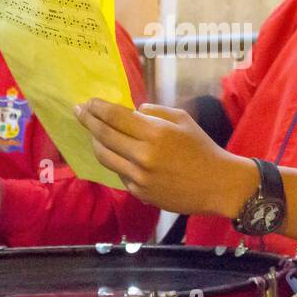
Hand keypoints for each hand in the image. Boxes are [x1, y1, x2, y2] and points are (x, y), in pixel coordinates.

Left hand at [75, 98, 255, 216]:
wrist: (217, 185)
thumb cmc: (201, 148)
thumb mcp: (182, 119)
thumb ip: (153, 112)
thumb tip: (130, 112)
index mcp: (155, 133)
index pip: (115, 117)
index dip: (98, 107)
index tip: (88, 102)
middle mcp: (143, 156)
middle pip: (104, 135)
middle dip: (88, 121)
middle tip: (79, 112)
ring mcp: (139, 178)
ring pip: (105, 157)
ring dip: (95, 142)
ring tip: (93, 133)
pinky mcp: (139, 194)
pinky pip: (119, 173)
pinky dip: (115, 161)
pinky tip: (116, 154)